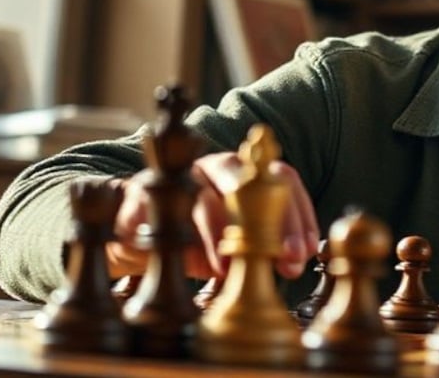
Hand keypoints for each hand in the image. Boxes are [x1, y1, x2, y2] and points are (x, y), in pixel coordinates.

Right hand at [104, 152, 319, 280]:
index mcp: (247, 173)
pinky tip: (195, 265)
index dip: (298, 215)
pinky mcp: (141, 195)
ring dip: (224, 235)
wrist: (134, 231)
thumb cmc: (196, 237)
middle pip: (248, 181)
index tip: (305, 251)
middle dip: (270, 220)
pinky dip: (182, 240)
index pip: (282, 180)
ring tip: (234, 270)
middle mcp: (215, 167)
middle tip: (285, 257)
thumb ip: (264, 248)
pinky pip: (164, 214)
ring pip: (206, 198)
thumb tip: (294, 262)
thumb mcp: (235, 245)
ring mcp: (179, 178)